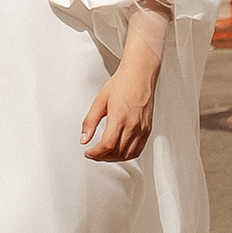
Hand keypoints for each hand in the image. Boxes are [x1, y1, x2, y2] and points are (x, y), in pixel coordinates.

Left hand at [83, 20, 163, 162]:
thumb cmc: (121, 84)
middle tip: (93, 153)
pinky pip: (137, 150)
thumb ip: (90, 122)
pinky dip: (126, 155)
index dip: (95, 153)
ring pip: (128, 154)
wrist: (140, 74)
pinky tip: (118, 151)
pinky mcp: (148, 129)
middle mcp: (133, 125)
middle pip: (117, 152)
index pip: (107, 145)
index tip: (88, 152)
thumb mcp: (99, 101)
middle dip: (102, 157)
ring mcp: (142, 129)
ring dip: (114, 158)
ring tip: (104, 153)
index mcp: (120, 117)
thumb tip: (83, 139)